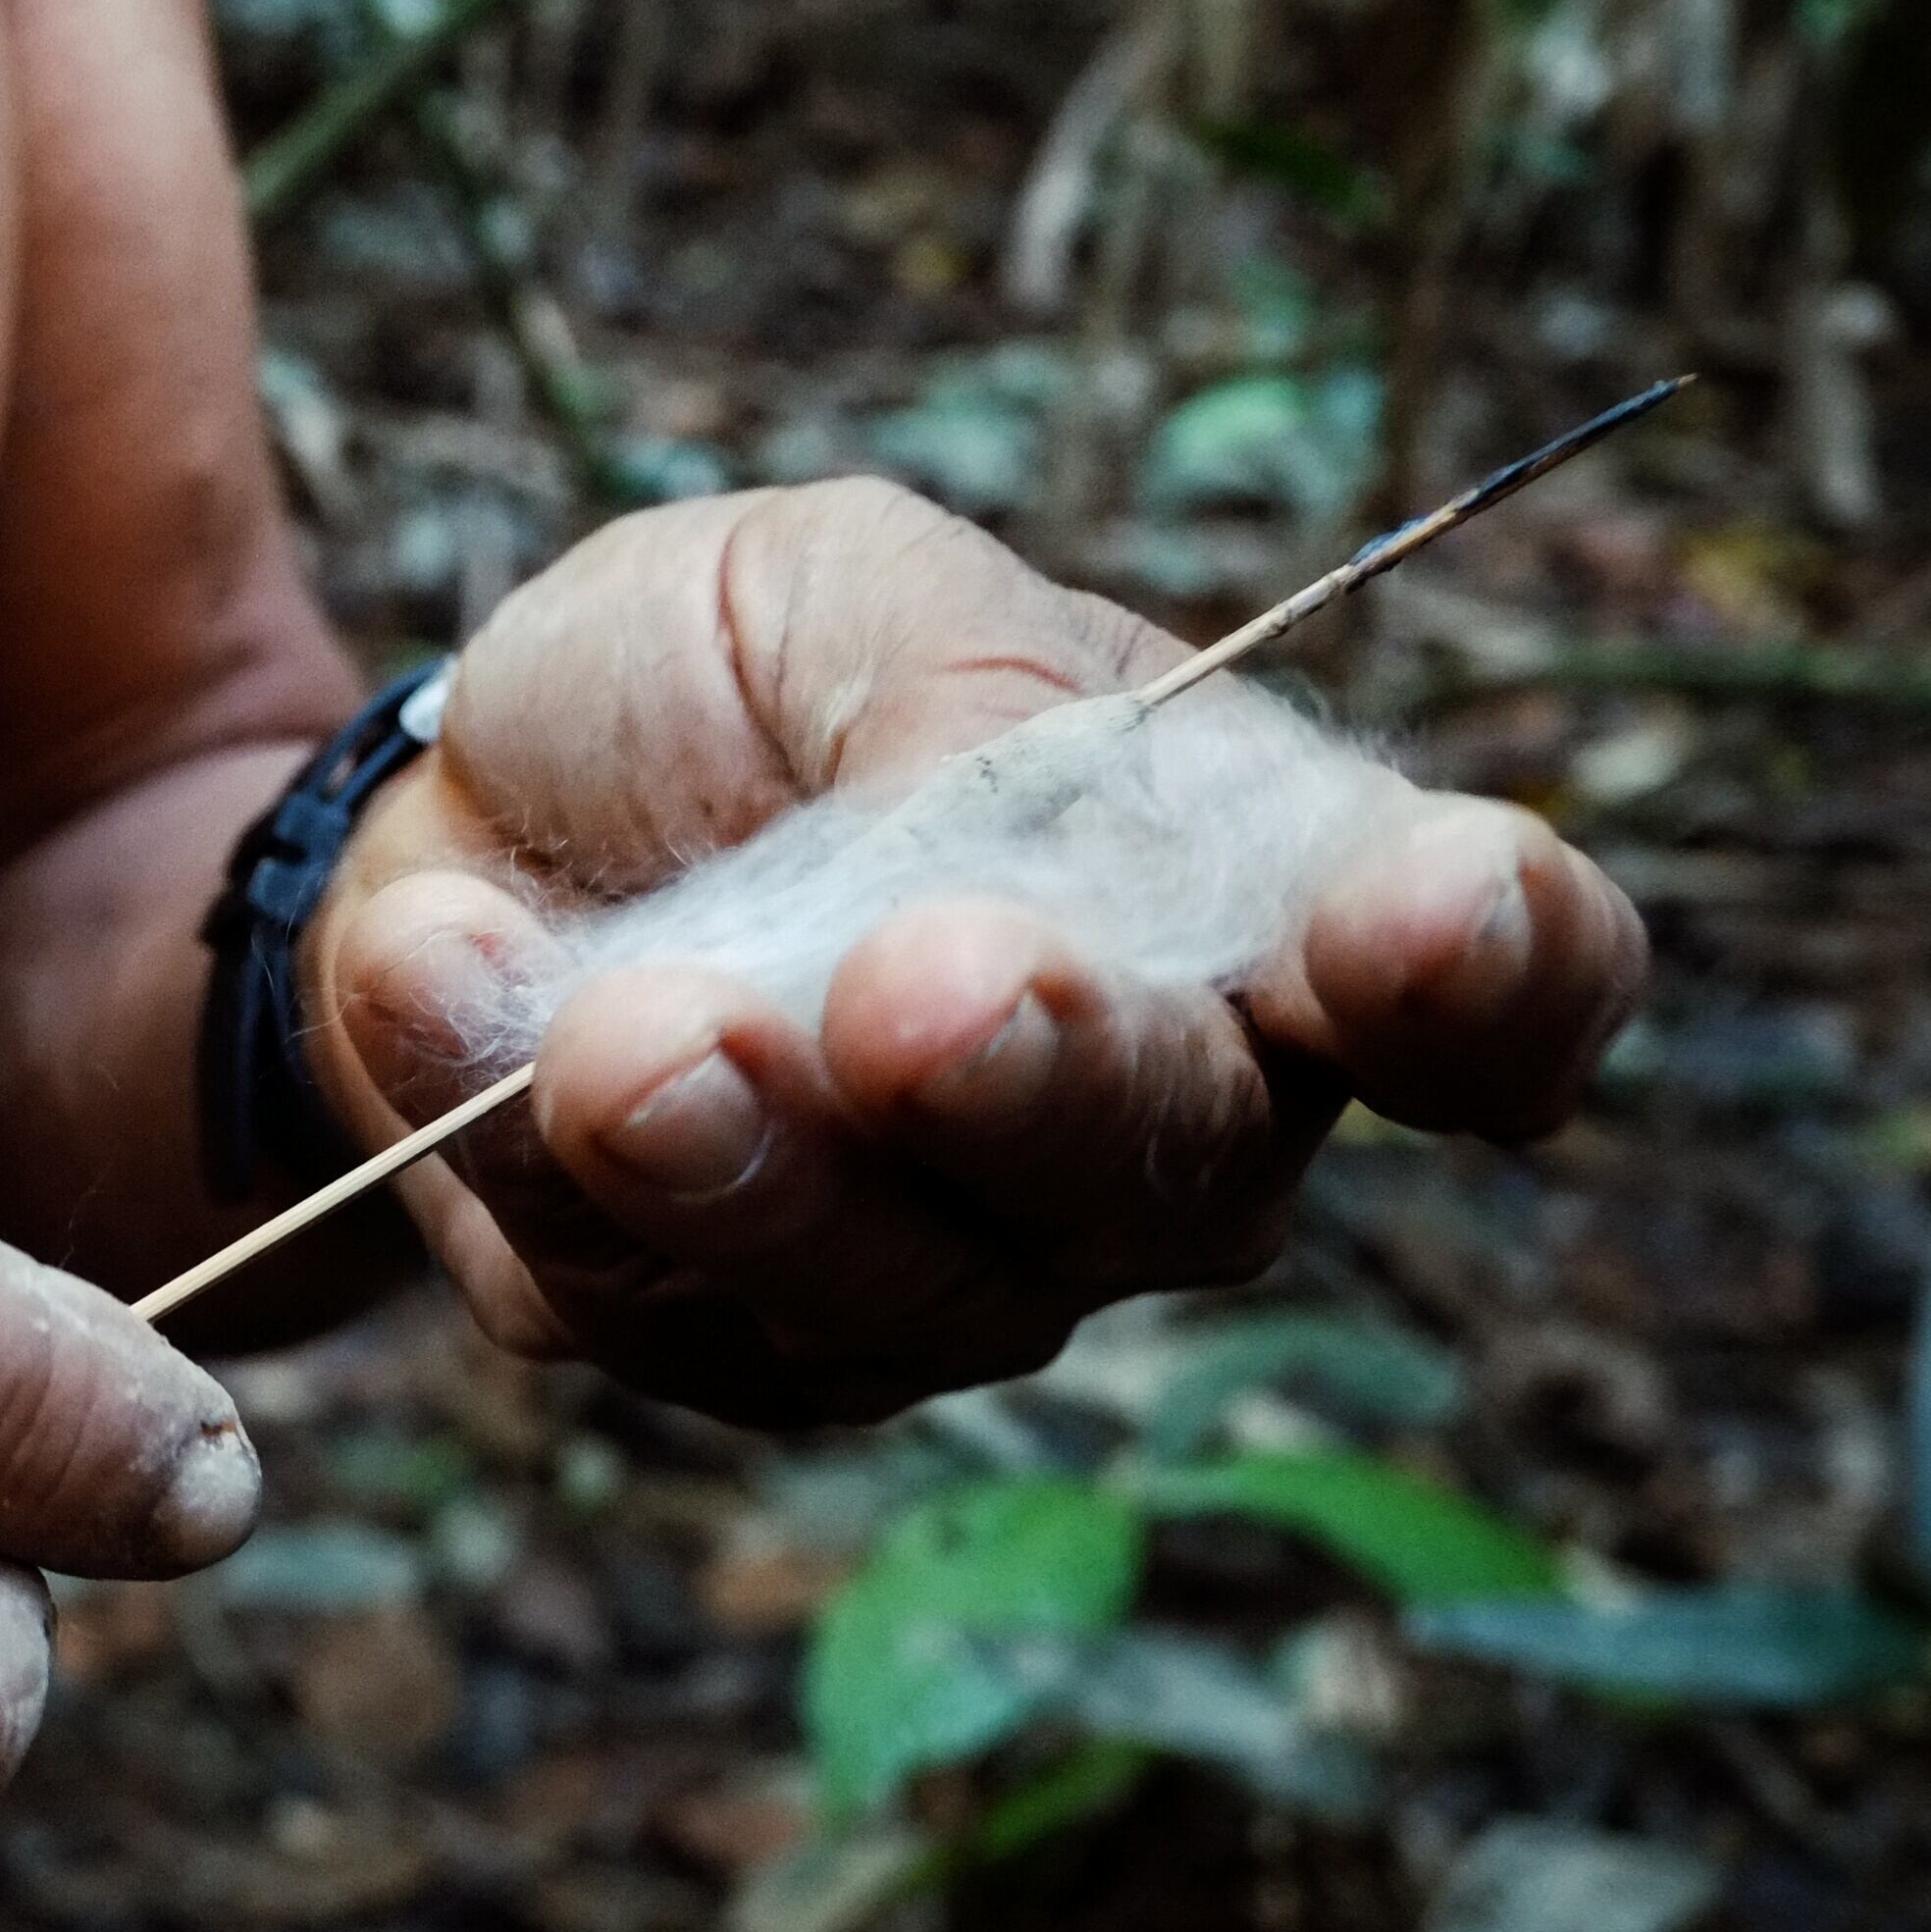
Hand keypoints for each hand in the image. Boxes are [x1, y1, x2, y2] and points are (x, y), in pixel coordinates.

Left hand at [303, 481, 1643, 1425]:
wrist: (465, 805)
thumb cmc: (718, 691)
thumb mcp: (839, 590)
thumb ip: (957, 693)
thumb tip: (1008, 825)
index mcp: (1265, 905)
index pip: (1497, 982)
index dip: (1497, 978)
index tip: (1421, 920)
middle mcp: (1155, 1129)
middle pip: (1182, 1173)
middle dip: (1049, 1083)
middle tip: (929, 993)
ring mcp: (947, 1272)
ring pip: (902, 1283)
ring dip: (755, 1155)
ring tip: (626, 1038)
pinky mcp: (722, 1341)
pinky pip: (637, 1284)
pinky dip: (511, 1123)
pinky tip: (433, 965)